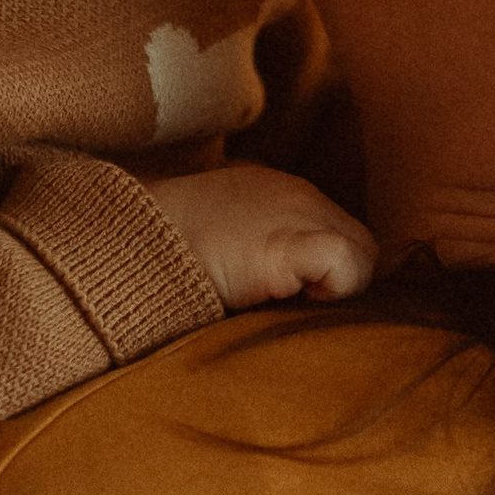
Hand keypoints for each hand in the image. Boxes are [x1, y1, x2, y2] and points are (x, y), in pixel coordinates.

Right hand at [143, 164, 377, 310]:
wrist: (131, 242)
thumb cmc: (163, 252)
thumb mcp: (217, 238)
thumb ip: (253, 249)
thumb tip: (284, 287)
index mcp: (277, 190)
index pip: (335, 230)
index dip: (326, 270)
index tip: (294, 295)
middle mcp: (296, 194)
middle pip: (359, 243)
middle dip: (337, 279)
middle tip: (296, 304)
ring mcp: (297, 215)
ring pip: (362, 256)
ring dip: (336, 288)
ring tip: (289, 303)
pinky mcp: (290, 243)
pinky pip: (347, 265)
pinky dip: (335, 289)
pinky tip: (291, 297)